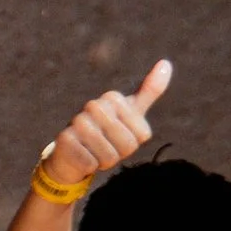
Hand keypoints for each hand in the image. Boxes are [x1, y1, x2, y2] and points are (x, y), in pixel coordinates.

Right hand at [42, 59, 170, 189]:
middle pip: (128, 146)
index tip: (119, 136)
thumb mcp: (131, 112)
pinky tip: (81, 156)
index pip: (141, 134)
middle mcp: (95, 106)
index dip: (133, 143)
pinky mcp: (65, 139)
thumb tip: (166, 63)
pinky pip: (91, 164)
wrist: (70, 152)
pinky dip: (89, 167)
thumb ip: (149, 91)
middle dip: (119, 153)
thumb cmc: (105, 132)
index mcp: (113, 98)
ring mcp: (78, 121)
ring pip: (110, 156)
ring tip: (94, 151)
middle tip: (106, 146)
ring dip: (103, 161)